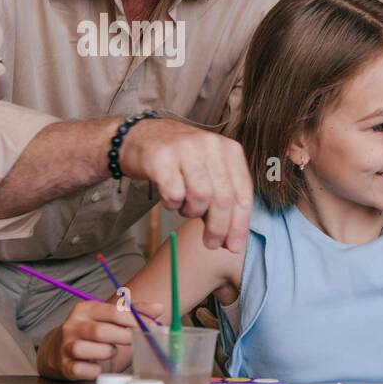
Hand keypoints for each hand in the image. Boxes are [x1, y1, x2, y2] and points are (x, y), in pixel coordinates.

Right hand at [37, 298, 164, 379]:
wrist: (61, 349)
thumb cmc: (95, 331)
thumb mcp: (111, 317)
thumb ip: (135, 312)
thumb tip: (159, 308)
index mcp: (86, 309)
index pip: (112, 311)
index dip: (134, 319)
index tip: (151, 326)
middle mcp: (72, 326)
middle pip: (99, 331)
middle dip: (123, 337)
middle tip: (135, 340)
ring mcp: (65, 346)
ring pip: (84, 349)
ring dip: (105, 352)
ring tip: (112, 351)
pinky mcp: (64, 365)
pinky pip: (80, 370)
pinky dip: (94, 370)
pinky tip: (100, 367)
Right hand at [117, 117, 253, 252]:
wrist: (138, 137)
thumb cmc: (179, 160)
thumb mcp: (209, 171)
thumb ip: (223, 200)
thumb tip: (233, 241)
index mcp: (230, 150)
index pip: (243, 193)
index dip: (240, 224)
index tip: (235, 246)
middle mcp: (211, 145)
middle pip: (223, 198)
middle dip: (219, 228)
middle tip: (211, 244)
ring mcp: (186, 149)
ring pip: (200, 197)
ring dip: (192, 212)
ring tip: (185, 208)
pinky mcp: (161, 158)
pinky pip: (174, 194)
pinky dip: (173, 204)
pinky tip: (171, 198)